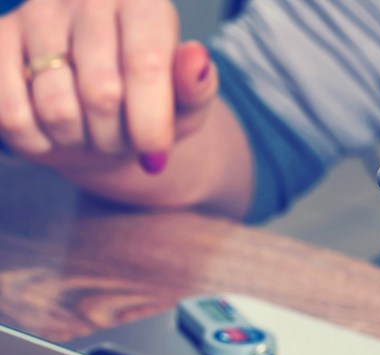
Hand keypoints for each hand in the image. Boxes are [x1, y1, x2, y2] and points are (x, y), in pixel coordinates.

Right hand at [0, 0, 216, 173]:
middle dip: (116, 137)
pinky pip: (11, 113)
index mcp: (143, 3)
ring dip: (79, 140)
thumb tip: (196, 58)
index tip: (156, 153)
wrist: (99, 113)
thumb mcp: (187, 104)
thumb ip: (196, 87)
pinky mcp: (0, 38)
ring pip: (56, 108)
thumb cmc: (150, 105)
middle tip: (122, 140)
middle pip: (101, 93)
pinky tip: (53, 133)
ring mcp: (38, 14)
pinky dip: (38, 141)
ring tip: (91, 132)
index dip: (150, 121)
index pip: (144, 64)